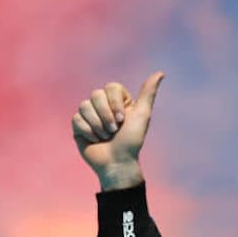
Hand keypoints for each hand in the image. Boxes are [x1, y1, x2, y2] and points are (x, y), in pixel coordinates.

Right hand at [72, 72, 164, 188]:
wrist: (117, 162)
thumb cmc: (132, 141)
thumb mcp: (142, 115)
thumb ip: (148, 93)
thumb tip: (160, 73)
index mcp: (118, 101)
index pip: (110, 87)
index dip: (114, 103)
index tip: (123, 119)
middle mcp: (103, 105)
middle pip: (96, 95)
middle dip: (106, 115)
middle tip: (114, 131)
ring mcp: (89, 115)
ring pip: (84, 106)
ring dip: (98, 125)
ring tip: (106, 137)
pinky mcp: (78, 126)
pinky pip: (77, 119)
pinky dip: (88, 131)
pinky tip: (95, 140)